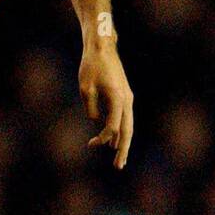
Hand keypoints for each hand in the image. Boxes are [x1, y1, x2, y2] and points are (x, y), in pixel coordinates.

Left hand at [79, 39, 133, 168]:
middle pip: (128, 131)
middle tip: (118, 167)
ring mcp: (128, 98)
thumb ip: (92, 108)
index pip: (113, 127)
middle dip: (123, 150)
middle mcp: (127, 100)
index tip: (91, 144)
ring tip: (119, 160)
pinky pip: (125, 118)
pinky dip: (122, 131)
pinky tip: (116, 141)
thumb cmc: (91, 66)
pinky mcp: (125, 96)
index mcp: (118, 98)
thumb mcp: (85, 88)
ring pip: (129, 126)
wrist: (102, 47)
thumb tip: (97, 122)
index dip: (103, 138)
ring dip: (123, 143)